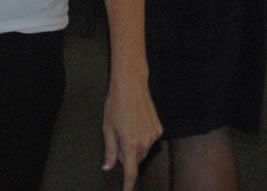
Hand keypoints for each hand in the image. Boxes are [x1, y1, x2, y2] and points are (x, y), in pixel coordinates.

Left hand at [102, 75, 162, 189]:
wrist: (131, 86)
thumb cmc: (115, 104)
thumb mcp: (107, 127)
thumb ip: (109, 150)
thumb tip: (108, 167)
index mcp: (130, 144)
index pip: (130, 172)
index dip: (128, 185)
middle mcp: (145, 143)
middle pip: (135, 160)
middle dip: (126, 156)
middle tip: (117, 139)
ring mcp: (154, 136)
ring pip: (143, 151)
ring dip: (134, 147)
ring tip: (126, 127)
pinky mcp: (159, 129)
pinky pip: (149, 140)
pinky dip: (142, 138)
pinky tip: (136, 123)